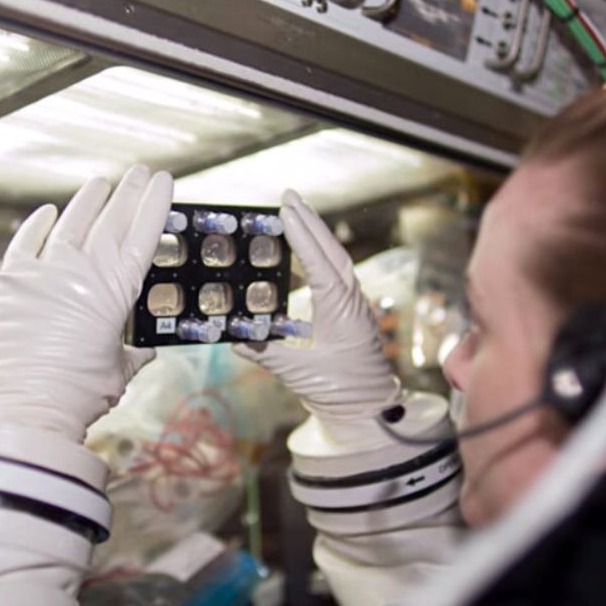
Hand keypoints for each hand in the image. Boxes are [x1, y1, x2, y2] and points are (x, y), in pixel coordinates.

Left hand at [0, 165, 172, 443]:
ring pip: (73, 222)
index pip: (143, 234)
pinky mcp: (11, 279)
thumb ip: (130, 357)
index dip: (155, 204)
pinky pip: (26, 241)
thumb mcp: (114, 375)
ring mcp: (44, 270)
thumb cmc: (72, 396)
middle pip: (111, 219)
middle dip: (128, 192)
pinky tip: (48, 212)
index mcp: (116, 290)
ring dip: (89, 200)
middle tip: (139, 172)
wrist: (20, 407)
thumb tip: (142, 355)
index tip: (164, 181)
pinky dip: (37, 224)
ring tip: (100, 183)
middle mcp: (83, 270)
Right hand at [233, 190, 399, 440]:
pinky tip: (305, 248)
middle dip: (309, 221)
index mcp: (341, 311)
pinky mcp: (349, 310)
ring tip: (295, 211)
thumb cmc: (342, 391)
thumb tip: (234, 340)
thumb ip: (266, 354)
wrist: (370, 408)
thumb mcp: (299, 373)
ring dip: (315, 233)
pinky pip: (334, 272)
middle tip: (288, 196)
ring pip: (335, 258)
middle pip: (330, 250)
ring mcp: (353, 303)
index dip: (302, 236)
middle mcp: (350, 301)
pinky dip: (319, 253)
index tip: (287, 210)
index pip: (319, 264)